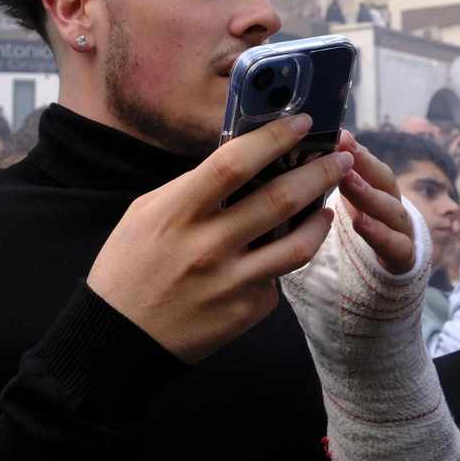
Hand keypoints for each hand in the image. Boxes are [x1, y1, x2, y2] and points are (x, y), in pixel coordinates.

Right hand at [87, 113, 350, 364]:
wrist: (119, 338)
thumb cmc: (129, 267)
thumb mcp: (146, 213)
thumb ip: (192, 188)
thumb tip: (241, 162)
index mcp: (179, 213)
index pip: (235, 163)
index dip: (273, 137)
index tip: (301, 122)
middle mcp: (209, 246)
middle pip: (280, 198)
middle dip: (319, 172)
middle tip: (339, 158)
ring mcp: (231, 282)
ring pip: (299, 245)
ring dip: (321, 218)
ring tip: (328, 204)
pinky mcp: (245, 312)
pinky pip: (277, 279)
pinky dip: (283, 260)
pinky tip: (284, 250)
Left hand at [335, 132, 415, 274]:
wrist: (391, 264)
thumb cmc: (367, 225)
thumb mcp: (353, 202)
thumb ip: (338, 179)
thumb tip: (311, 153)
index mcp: (380, 189)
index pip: (371, 166)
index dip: (358, 151)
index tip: (340, 137)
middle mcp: (394, 205)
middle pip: (384, 182)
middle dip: (364, 166)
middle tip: (341, 154)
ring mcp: (402, 230)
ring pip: (391, 211)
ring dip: (370, 196)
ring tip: (347, 183)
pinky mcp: (404, 257)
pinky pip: (396, 245)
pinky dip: (381, 234)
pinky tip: (360, 223)